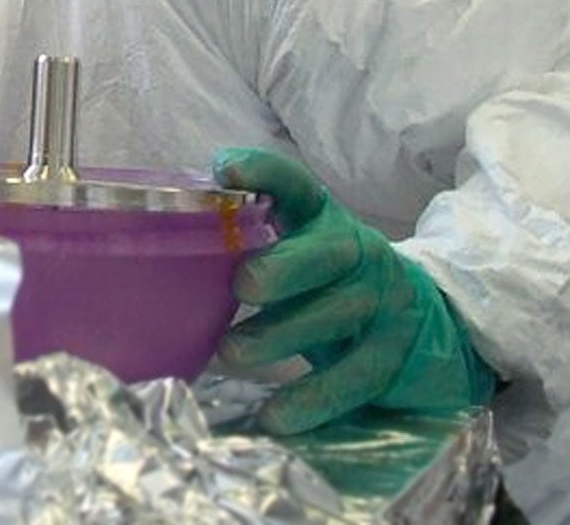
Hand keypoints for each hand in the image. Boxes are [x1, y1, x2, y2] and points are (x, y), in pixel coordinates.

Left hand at [213, 147, 495, 434]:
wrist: (421, 323)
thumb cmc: (324, 282)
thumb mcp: (295, 249)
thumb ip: (247, 241)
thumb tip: (167, 245)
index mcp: (322, 219)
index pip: (295, 184)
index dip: (263, 172)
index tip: (225, 170)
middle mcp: (356, 253)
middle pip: (327, 253)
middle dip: (284, 267)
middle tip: (243, 286)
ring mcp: (381, 303)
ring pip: (337, 315)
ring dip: (282, 335)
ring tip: (232, 353)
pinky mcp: (391, 355)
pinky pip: (353, 378)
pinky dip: (312, 399)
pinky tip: (275, 416)